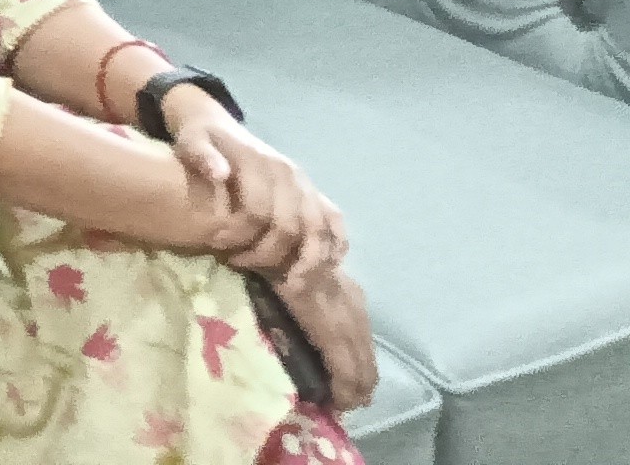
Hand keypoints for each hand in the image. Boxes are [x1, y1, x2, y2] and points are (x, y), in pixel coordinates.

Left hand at [163, 92, 342, 277]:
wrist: (221, 126)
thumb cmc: (203, 139)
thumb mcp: (191, 140)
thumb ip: (201, 154)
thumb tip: (219, 173)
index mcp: (259, 161)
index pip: (257, 209)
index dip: (239, 233)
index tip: (217, 247)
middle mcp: (289, 174)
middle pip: (291, 226)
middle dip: (269, 255)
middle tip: (243, 266)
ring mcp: (305, 184)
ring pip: (319, 229)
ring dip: (307, 261)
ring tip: (289, 284)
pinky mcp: (313, 192)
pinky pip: (335, 221)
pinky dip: (333, 247)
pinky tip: (322, 269)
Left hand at [274, 258, 377, 412]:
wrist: (285, 221)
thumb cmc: (263, 258)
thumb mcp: (263, 294)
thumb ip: (273, 329)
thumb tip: (273, 365)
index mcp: (322, 314)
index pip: (345, 362)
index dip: (345, 389)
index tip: (337, 409)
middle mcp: (345, 307)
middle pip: (362, 357)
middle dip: (359, 386)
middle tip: (347, 407)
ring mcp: (351, 296)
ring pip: (366, 342)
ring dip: (364, 370)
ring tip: (356, 392)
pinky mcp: (352, 287)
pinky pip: (364, 326)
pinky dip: (362, 348)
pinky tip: (356, 359)